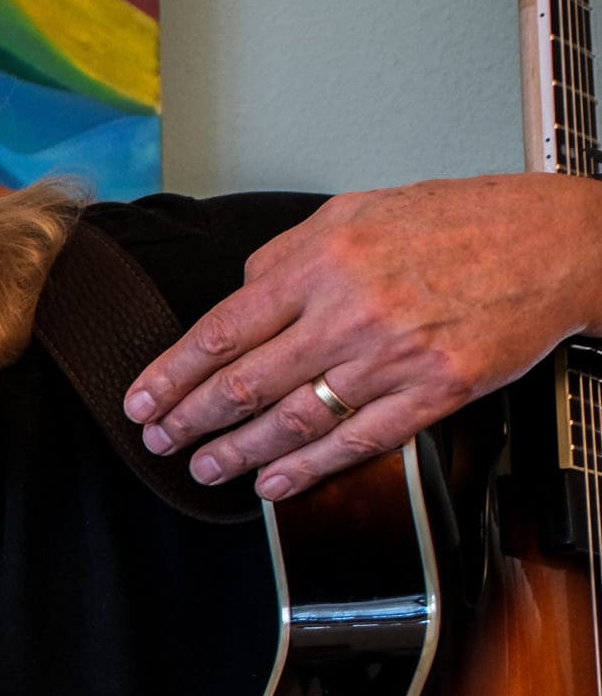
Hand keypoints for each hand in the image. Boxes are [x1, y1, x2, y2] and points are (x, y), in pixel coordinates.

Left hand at [120, 176, 601, 499]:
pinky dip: (307, 469)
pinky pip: (357, 441)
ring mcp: (393, 357)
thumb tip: (238, 300)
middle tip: (158, 441)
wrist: (553, 242)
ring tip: (203, 468)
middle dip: (190, 420)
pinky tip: (273, 483)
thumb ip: (285, 257)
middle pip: (245, 382)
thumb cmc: (456, 222)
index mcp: (323, 263)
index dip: (172, 375)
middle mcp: (351, 312)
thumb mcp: (353, 212)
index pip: (222, 331)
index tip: (142, 400)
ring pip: (293, 419)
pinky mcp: (433, 392)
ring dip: (236, 453)